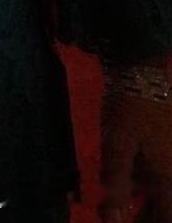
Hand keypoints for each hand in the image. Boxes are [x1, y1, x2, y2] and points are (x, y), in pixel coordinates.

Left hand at [100, 81, 171, 221]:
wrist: (144, 70)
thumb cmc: (129, 108)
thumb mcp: (117, 144)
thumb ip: (117, 183)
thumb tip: (112, 219)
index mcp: (169, 180)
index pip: (166, 220)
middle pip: (166, 209)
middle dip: (147, 217)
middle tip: (119, 217)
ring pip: (163, 193)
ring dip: (146, 204)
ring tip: (117, 204)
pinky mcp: (169, 149)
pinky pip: (161, 176)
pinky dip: (146, 184)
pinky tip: (129, 179)